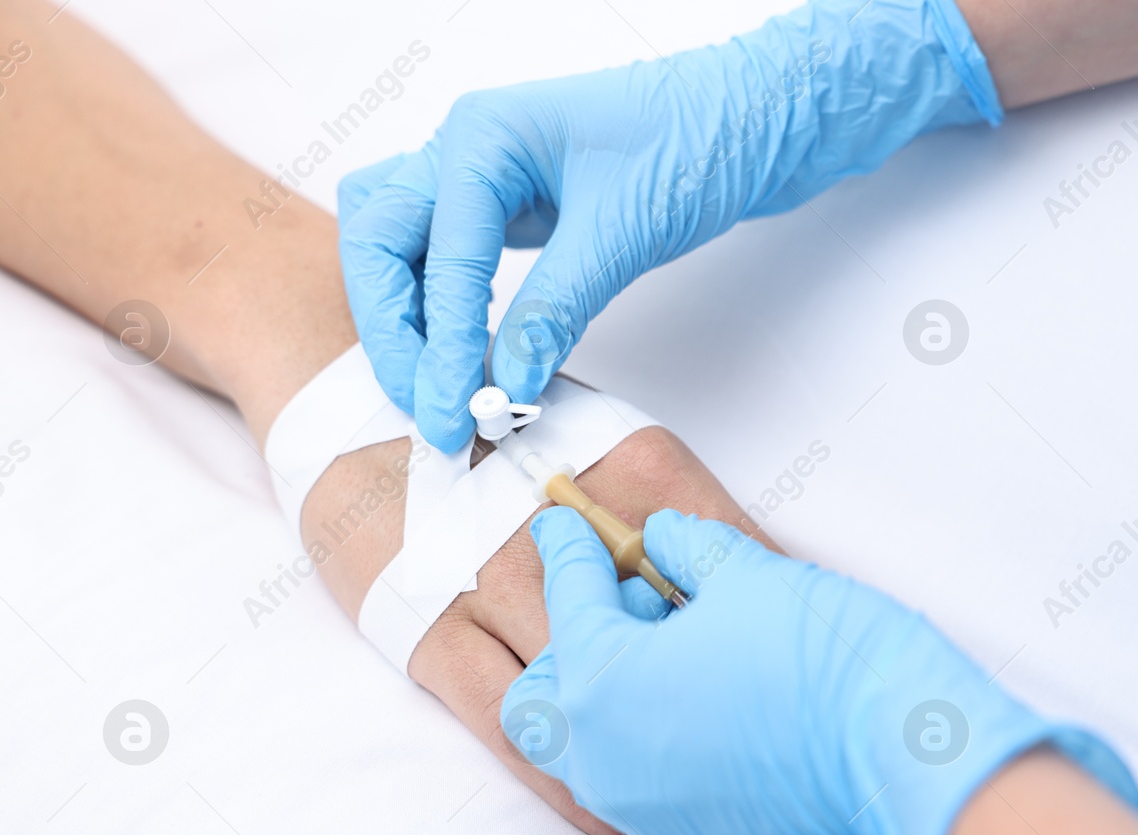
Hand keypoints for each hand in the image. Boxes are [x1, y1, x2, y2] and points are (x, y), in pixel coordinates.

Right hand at [303, 426, 772, 834]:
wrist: (356, 401)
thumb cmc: (500, 428)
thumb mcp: (604, 434)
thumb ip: (682, 505)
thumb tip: (770, 577)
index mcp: (635, 467)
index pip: (738, 562)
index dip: (781, 629)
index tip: (817, 683)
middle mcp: (572, 526)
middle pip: (676, 633)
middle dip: (729, 703)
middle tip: (781, 768)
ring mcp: (497, 581)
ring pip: (599, 691)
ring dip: (656, 757)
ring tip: (714, 817)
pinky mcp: (436, 633)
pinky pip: (518, 732)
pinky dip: (573, 790)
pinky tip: (621, 827)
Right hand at [338, 0, 1001, 449]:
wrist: (758, 119)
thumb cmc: (701, 140)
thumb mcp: (624, 230)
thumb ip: (556, 306)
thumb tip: (505, 381)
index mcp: (484, 136)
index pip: (436, 256)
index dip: (442, 345)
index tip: (454, 411)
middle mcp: (467, 149)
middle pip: (379, 243)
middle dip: (394, 330)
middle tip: (426, 405)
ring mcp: (483, 177)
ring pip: (399, 248)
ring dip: (404, 319)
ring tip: (434, 389)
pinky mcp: (510, 208)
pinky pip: (443, 258)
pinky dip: (439, 308)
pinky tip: (463, 356)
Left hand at [500, 508, 1137, 834]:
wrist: (905, 760)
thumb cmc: (829, 663)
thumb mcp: (748, 574)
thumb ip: (687, 547)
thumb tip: (664, 538)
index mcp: (601, 682)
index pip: (566, 597)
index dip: (568, 549)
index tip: (563, 527)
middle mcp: (603, 758)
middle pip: (540, 694)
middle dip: (568, 640)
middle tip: (628, 600)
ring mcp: (644, 807)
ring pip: (579, 751)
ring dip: (602, 697)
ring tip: (670, 651)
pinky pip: (635, 786)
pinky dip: (644, 742)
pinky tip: (700, 703)